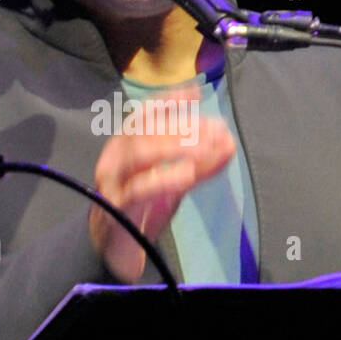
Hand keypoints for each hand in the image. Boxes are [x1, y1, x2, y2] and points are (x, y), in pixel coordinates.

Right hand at [88, 86, 235, 281]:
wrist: (113, 247)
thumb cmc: (142, 206)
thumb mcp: (173, 181)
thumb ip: (199, 163)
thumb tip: (228, 143)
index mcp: (125, 145)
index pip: (145, 114)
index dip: (169, 100)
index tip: (196, 93)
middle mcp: (115, 158)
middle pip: (144, 130)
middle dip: (182, 127)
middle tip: (215, 130)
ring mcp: (112, 182)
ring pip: (138, 154)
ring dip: (174, 147)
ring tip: (205, 147)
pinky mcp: (116, 207)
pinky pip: (139, 189)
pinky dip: (165, 178)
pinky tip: (188, 173)